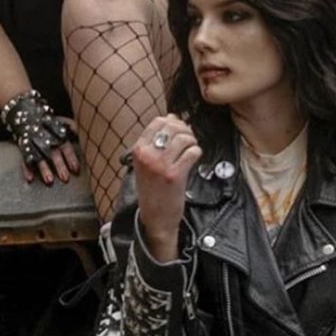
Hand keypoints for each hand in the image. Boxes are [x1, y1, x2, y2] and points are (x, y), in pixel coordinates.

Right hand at [1, 89, 79, 184]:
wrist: (22, 109)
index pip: (65, 145)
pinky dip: (26, 168)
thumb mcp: (60, 121)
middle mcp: (44, 137)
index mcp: (56, 132)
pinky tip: (29, 179)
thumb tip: (81, 132)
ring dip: (44, 169)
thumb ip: (72, 127)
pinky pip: (23, 157)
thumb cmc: (47, 120)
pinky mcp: (21, 145)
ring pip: (38, 156)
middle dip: (59, 165)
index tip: (76, 170)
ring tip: (49, 181)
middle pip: (52, 152)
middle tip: (65, 179)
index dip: (70, 157)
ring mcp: (32, 141)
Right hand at [131, 114, 201, 260]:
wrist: (155, 217)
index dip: (173, 122)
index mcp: (138, 149)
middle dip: (185, 130)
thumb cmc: (153, 190)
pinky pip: (192, 152)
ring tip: (191, 150)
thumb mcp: (146, 163)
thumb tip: (172, 117)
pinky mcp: (174, 175)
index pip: (157, 122)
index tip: (179, 130)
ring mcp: (160, 165)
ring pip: (184, 138)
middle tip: (189, 140)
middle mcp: (147, 155)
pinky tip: (193, 159)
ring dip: (192, 142)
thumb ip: (157, 141)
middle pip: (172, 127)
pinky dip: (196, 153)